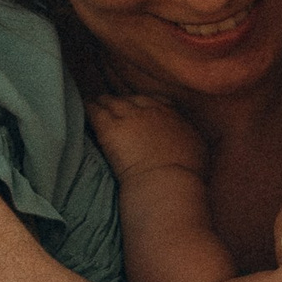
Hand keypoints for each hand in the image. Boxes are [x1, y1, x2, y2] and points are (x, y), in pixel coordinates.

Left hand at [85, 90, 209, 181]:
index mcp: (172, 115)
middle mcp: (150, 109)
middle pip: (132, 99)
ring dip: (103, 103)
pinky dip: (88, 108)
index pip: (156, 101)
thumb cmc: (186, 173)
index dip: (146, 105)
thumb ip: (191, 138)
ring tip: (96, 103)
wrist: (167, 181)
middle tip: (115, 107)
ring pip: (111, 102)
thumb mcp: (199, 150)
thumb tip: (192, 140)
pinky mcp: (109, 127)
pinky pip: (94, 110)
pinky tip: (83, 107)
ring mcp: (128, 116)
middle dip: (124, 102)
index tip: (141, 110)